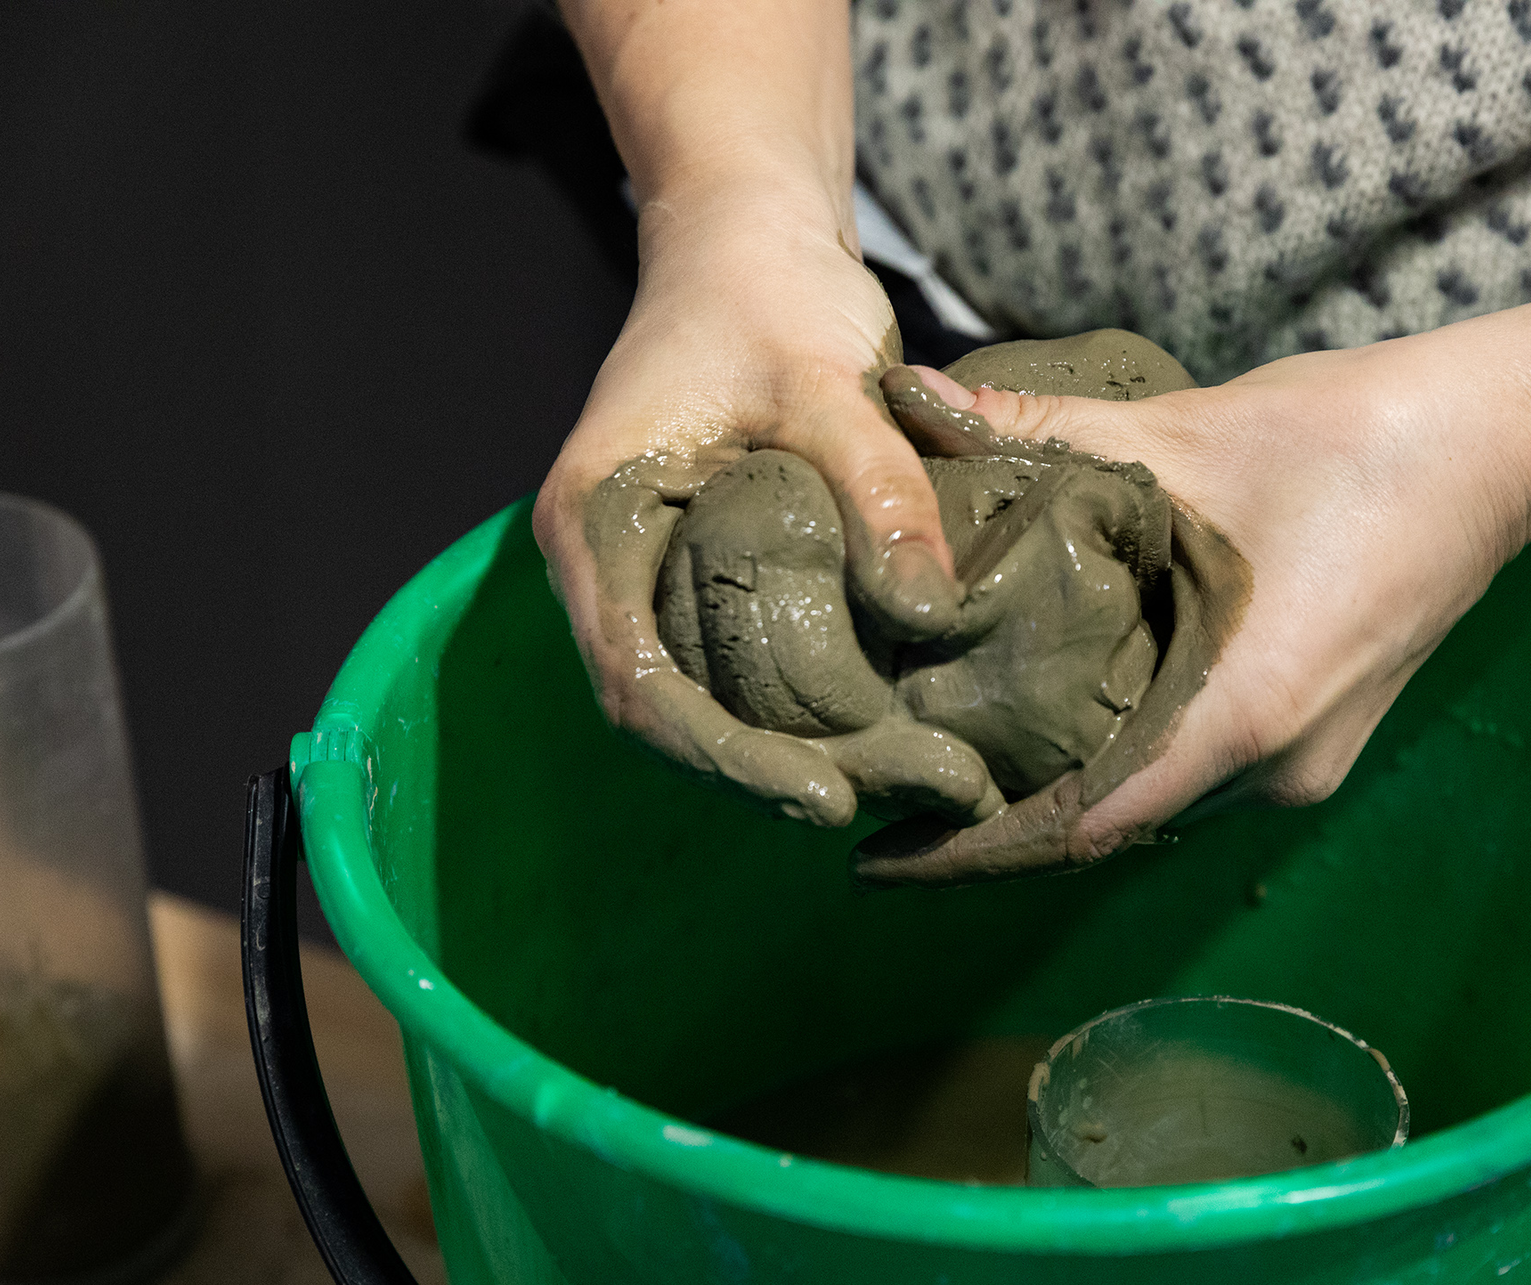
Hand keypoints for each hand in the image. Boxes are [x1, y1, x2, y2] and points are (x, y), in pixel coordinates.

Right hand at [533, 194, 980, 827]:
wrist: (747, 235)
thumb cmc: (767, 290)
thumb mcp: (828, 378)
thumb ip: (876, 486)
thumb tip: (933, 613)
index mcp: (597, 518)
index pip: (635, 681)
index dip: (722, 756)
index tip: (822, 796)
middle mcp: (604, 558)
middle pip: (659, 708)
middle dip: (754, 771)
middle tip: (867, 804)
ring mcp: (645, 564)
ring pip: (691, 692)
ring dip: (771, 747)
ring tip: (878, 783)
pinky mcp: (694, 562)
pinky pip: (724, 657)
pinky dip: (783, 702)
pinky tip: (864, 726)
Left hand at [852, 325, 1530, 885]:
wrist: (1506, 435)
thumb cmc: (1362, 436)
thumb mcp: (1187, 432)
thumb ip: (1040, 433)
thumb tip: (910, 401)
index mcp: (1245, 717)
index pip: (1079, 828)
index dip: (972, 851)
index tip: (879, 859)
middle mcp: (1277, 769)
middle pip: (1107, 824)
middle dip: (995, 819)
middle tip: (886, 790)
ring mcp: (1306, 759)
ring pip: (1151, 798)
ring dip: (1057, 786)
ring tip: (946, 756)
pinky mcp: (1316, 729)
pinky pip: (1193, 766)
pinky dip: (1116, 754)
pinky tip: (1049, 714)